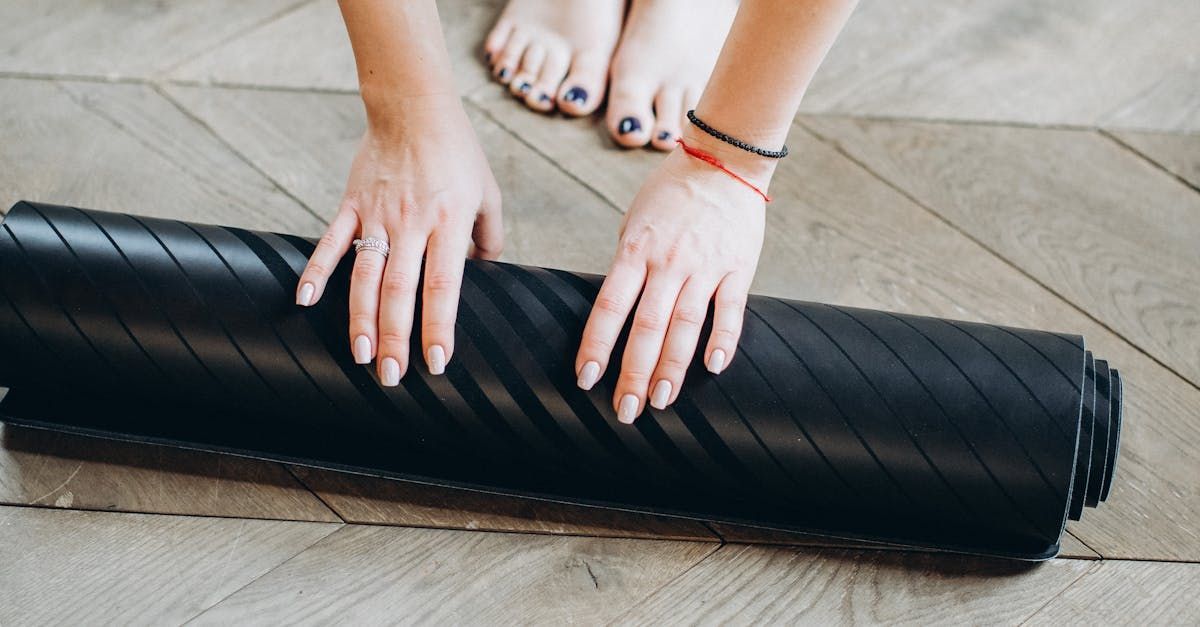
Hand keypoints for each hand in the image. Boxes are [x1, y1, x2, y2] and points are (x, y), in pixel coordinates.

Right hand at [296, 94, 501, 384]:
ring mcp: (377, 215)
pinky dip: (315, 271)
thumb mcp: (488, 193)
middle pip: (399, 291)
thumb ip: (489, 237)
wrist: (413, 106)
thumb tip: (487, 272)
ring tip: (359, 356)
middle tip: (391, 377)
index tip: (436, 363)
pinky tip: (305, 301)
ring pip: (364, 276)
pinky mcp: (351, 205)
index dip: (438, 328)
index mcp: (448, 224)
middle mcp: (412, 224)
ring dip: (359, 319)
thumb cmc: (457, 152)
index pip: (442, 287)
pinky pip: (330, 243)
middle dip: (394, 338)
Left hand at [575, 137, 770, 422]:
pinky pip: (730, 310)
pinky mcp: (738, 268)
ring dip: (672, 369)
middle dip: (634, 373)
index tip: (586, 379)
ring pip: (685, 327)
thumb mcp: (635, 223)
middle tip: (625, 410)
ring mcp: (704, 267)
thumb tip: (616, 309)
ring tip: (661, 402)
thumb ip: (628, 265)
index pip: (610, 306)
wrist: (723, 160)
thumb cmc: (671, 194)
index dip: (597, 345)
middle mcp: (667, 263)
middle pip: (646, 327)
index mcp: (635, 251)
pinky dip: (723, 340)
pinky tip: (714, 368)